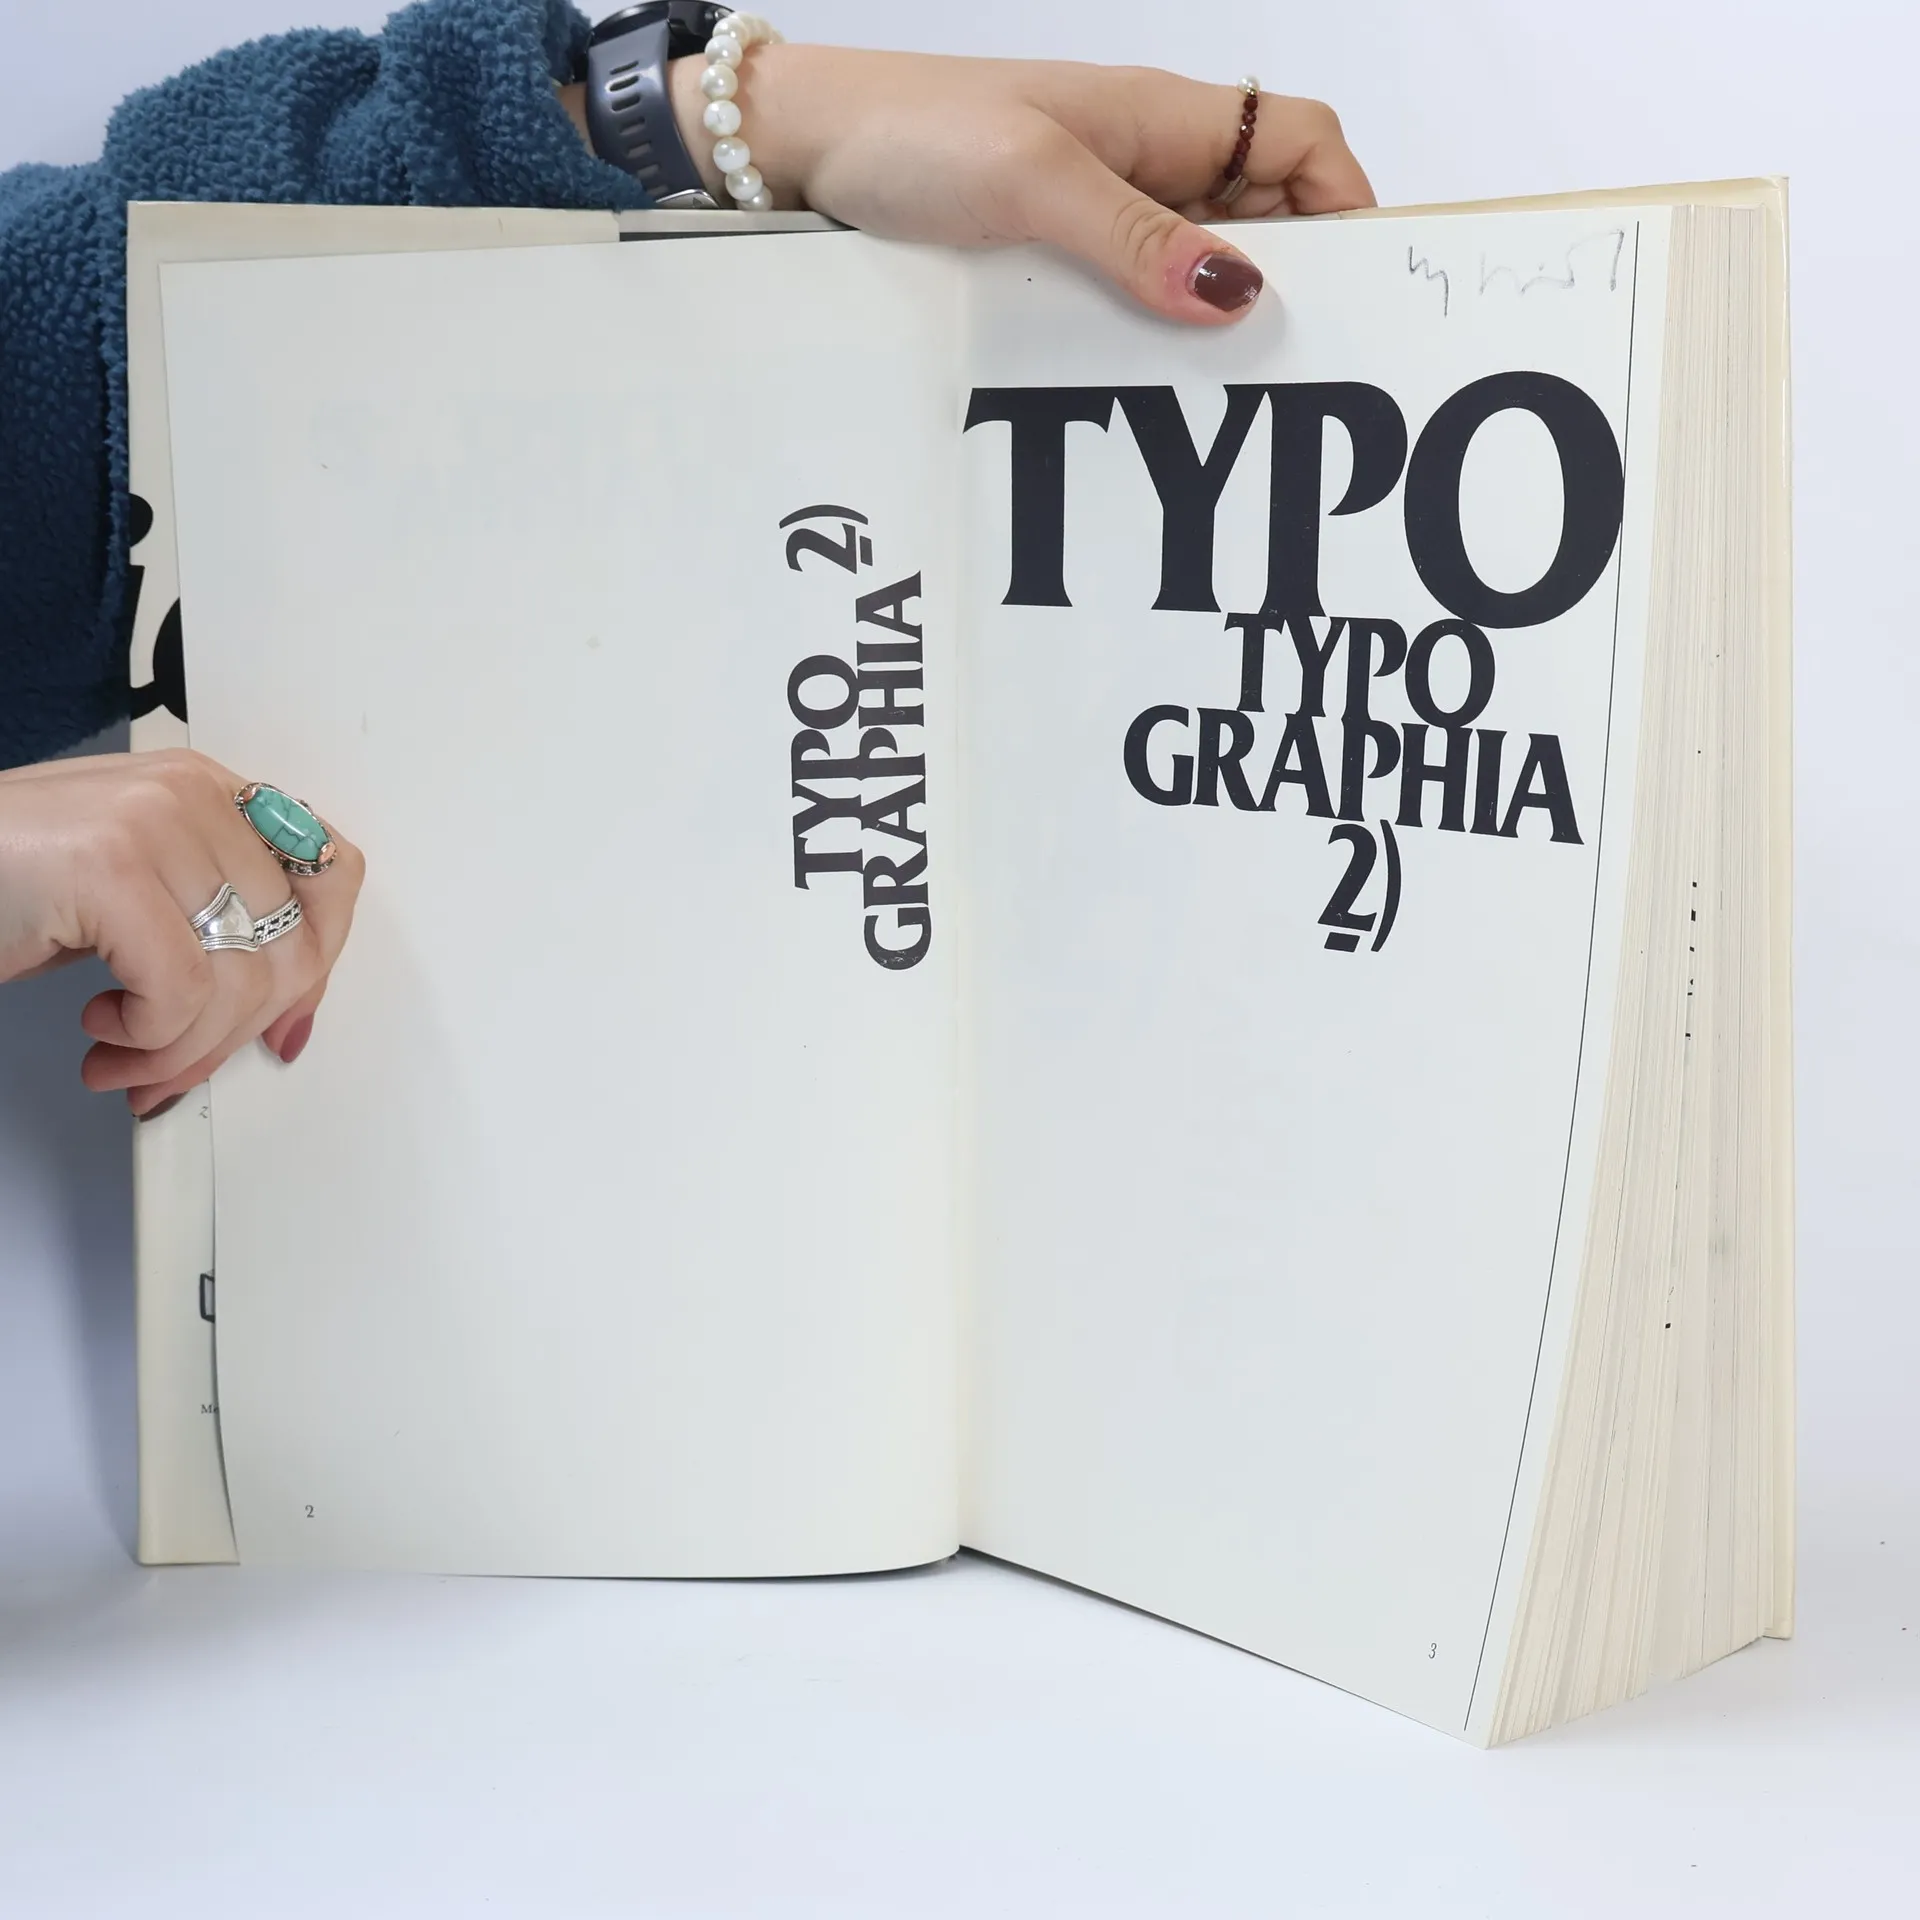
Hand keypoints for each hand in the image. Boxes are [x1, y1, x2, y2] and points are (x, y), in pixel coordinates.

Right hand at [0, 750, 363, 1114]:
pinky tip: (97, 1030)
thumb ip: (217, 933)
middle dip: (236, 1033)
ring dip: (182, 1052)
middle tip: (175, 1068)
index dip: (318, 965)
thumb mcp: (136, 896)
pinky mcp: (112, 867)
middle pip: (293, 945)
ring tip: (125, 1064)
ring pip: (243, 980)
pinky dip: (146, 1040)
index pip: (332, 876)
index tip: (279, 1026)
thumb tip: (290, 1019)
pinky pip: (184, 992)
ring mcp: (156, 822)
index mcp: (212, 793)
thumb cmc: (5, 883)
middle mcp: (195, 795)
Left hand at [658, 46, 1373, 323]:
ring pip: (1193, 264)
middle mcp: (1141, 160)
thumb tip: (1236, 293)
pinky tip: (1142, 388)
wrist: (801, 148)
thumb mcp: (1034, 181)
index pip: (1299, 139)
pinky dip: (1147, 335)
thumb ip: (1134, 236)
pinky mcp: (1051, 255)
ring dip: (1211, 321)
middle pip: (1261, 213)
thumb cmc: (912, 134)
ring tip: (1224, 395)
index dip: (1346, 202)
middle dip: (1288, 280)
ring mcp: (1096, 210)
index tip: (1357, 288)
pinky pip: (1127, 296)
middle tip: (1294, 368)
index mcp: (1159, 117)